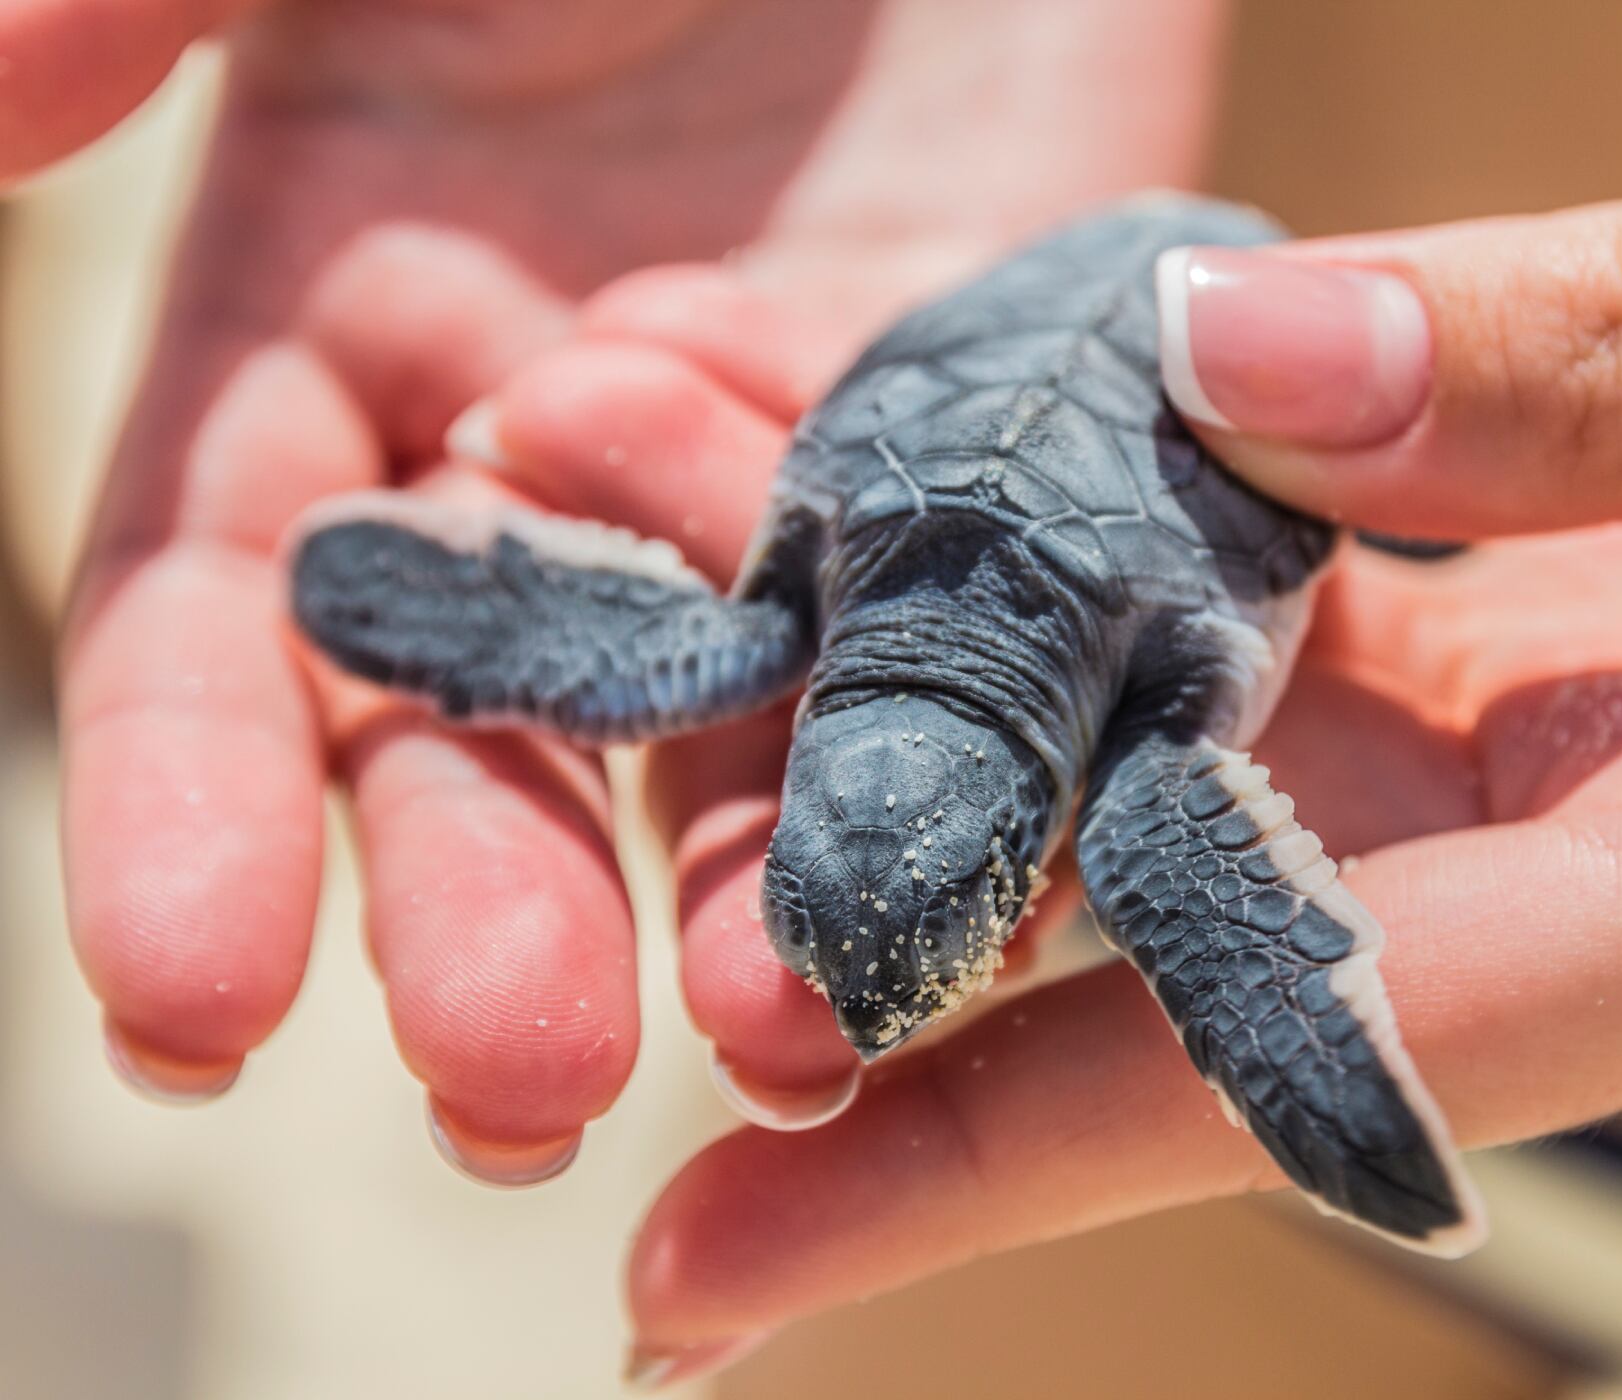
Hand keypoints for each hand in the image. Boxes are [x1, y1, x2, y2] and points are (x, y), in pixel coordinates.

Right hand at [44, 0, 1222, 1174]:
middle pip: (494, 723)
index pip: (234, 614)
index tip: (190, 1011)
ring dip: (743, 891)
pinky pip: (982, 611)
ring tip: (770, 1039)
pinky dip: (981, 734)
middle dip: (490, 900)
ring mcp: (780, 464)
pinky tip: (993, 874)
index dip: (201, 802)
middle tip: (517, 1086)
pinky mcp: (989, 443)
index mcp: (338, 330)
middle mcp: (545, 447)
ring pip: (744, 717)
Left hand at [615, 122, 1621, 1372]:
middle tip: (555, 712)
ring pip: (1157, 735)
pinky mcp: (1534, 625)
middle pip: (1145, 910)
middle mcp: (1602, 847)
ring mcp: (1550, 737)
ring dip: (901, 630)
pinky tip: (883, 442)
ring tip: (630, 484)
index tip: (682, 1287)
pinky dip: (1060, 535)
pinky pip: (1247, 610)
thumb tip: (1254, 361)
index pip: (1275, 1063)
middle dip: (835, 835)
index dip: (966, 1178)